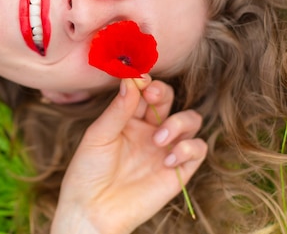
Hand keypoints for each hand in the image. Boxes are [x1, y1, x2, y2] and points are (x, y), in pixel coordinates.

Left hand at [51, 76, 206, 233]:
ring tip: (158, 139)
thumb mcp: (98, 136)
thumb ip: (117, 109)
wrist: (92, 209)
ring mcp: (165, 149)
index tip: (140, 76)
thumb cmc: (88, 171)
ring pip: (190, 120)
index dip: (145, 81)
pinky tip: (167, 159)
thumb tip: (131, 79)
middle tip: (152, 96)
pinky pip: (198, 149)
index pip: (145, 91)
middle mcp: (150, 130)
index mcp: (128, 118)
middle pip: (168, 99)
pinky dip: (188, 148)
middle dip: (162, 93)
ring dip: (178, 122)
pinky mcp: (178, 171)